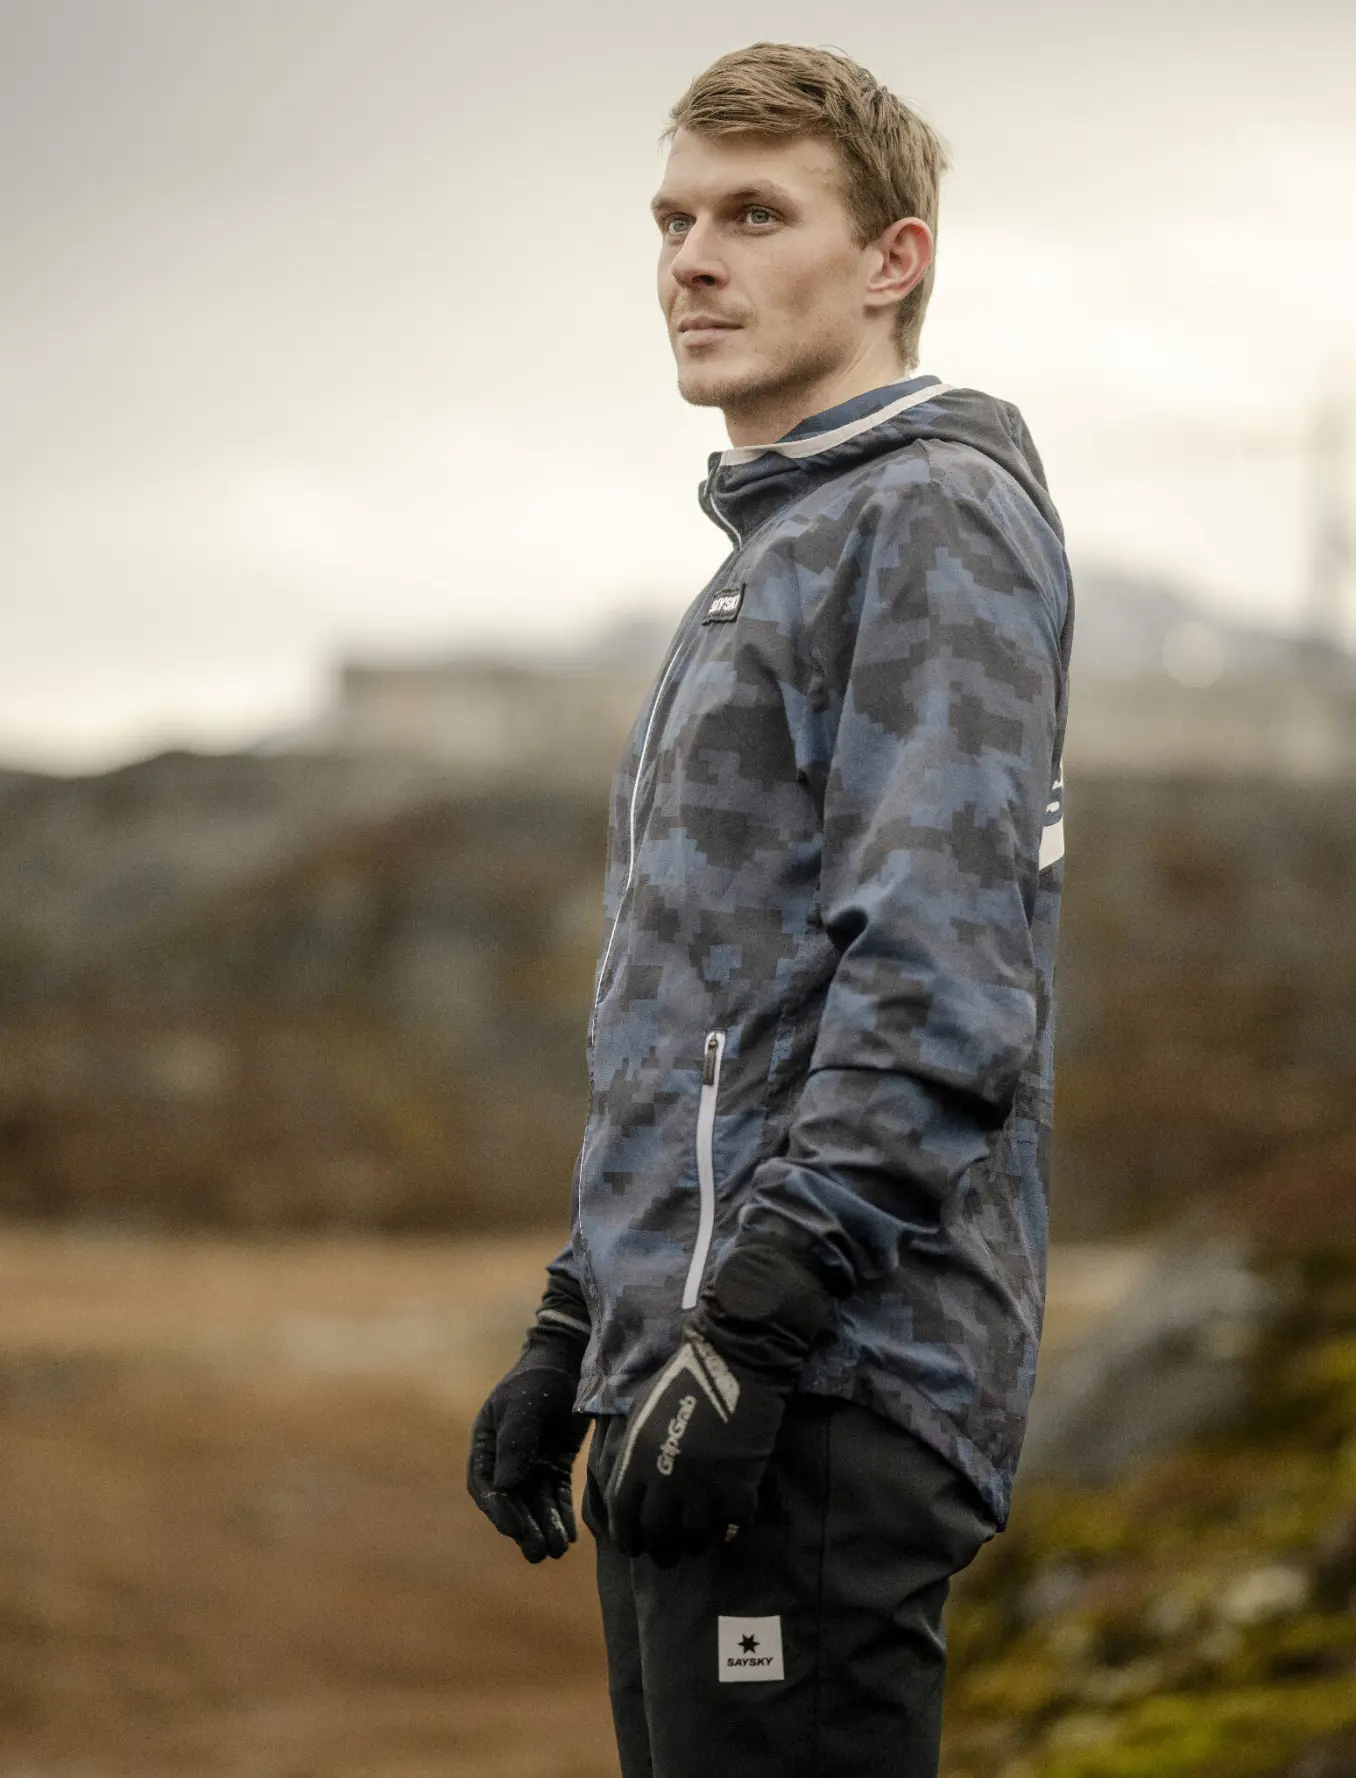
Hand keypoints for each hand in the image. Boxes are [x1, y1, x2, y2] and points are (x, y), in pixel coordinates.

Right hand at [467, 1276, 590, 1562]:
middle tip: (539, 1552)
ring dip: (544, 1527)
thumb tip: (504, 1486)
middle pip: (511, 1501)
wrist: (572, 1359)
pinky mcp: (555, 1463)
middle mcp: (505, 1457)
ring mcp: (531, 1462)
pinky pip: (555, 1495)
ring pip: (534, 1503)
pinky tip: (570, 1536)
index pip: (485, 1485)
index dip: (498, 1510)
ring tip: (557, 1550)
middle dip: (524, 1528)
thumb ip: (515, 1441)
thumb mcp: (525, 1403)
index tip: (513, 1529)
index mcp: (486, 1442)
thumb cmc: (541, 1376)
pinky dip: (561, 1516)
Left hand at [603, 1329, 788, 1566]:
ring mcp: (704, 1485)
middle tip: (668, 1556)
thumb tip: (631, 1482)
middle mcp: (666, 1478)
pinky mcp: (738, 1486)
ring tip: (700, 1539)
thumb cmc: (686, 1377)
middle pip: (657, 1535)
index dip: (626, 1537)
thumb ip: (634, 1450)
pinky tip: (730, 1522)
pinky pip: (732, 1524)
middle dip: (661, 1551)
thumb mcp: (643, 1410)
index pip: (623, 1515)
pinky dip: (730, 1527)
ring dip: (696, 1541)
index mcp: (637, 1457)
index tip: (633, 1546)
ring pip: (695, 1535)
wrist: (736, 1360)